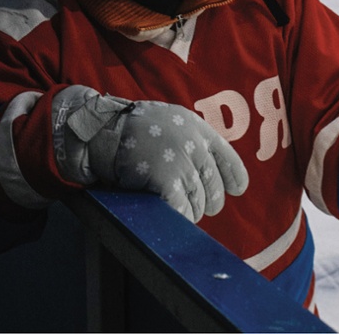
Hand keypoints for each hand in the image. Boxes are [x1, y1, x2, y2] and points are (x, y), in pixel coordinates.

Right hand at [52, 85, 248, 221]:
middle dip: (205, 203)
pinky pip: (182, 212)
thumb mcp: (170, 120)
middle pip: (215, 190)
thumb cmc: (132, 127)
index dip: (234, 179)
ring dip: (188, 212)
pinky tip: (169, 217)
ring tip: (171, 206)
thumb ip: (190, 140)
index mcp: (198, 129)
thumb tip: (204, 170)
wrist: (104, 128)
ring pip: (199, 205)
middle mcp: (196, 147)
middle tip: (191, 205)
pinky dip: (177, 218)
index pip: (229, 160)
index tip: (234, 189)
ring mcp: (183, 165)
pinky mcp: (167, 182)